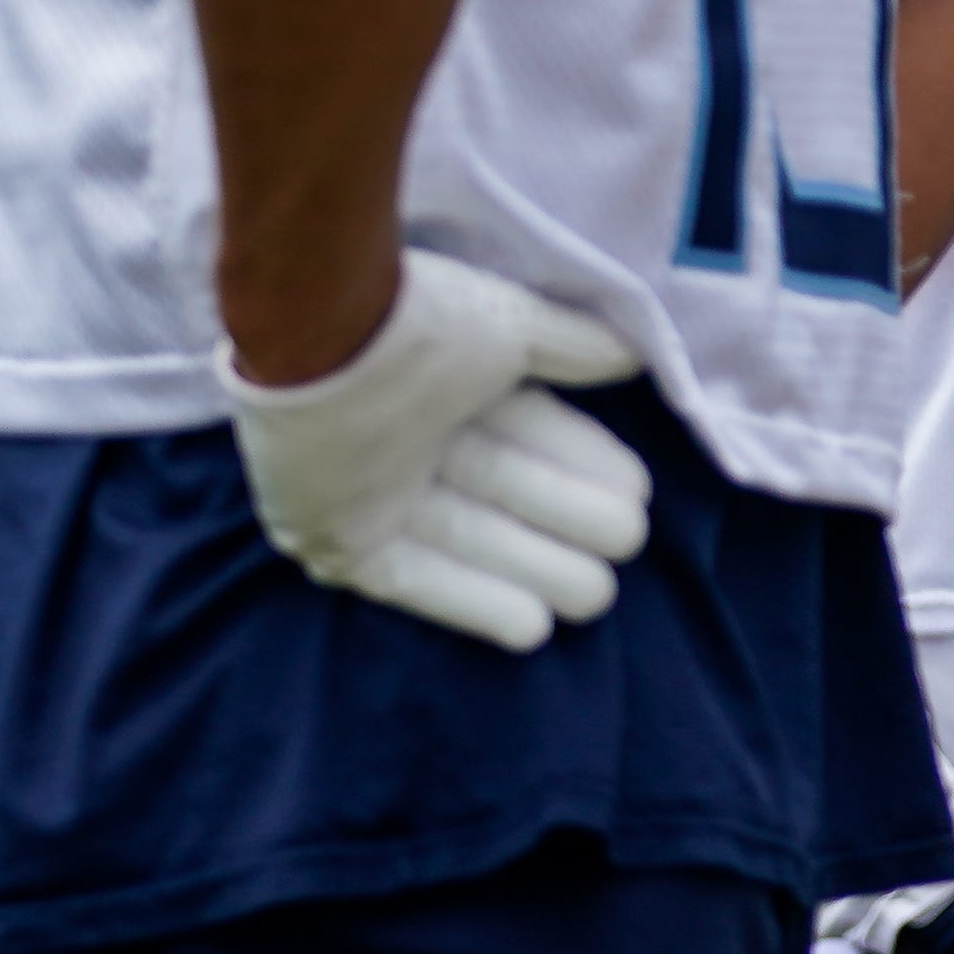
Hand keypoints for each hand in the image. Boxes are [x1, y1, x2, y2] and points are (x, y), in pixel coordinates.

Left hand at [222, 249, 650, 653]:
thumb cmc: (415, 325)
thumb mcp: (509, 324)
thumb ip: (568, 344)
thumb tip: (631, 353)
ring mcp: (373, 494)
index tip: (636, 493)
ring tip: (595, 597)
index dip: (583, 466)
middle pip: (506, 493)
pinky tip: (534, 629)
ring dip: (536, 571)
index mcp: (445, 384)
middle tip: (626, 543)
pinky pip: (413, 583)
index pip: (528, 434)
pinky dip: (471, 604)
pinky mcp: (339, 540)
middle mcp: (411, 440)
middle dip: (572, 521)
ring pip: (470, 542)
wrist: (317, 338)